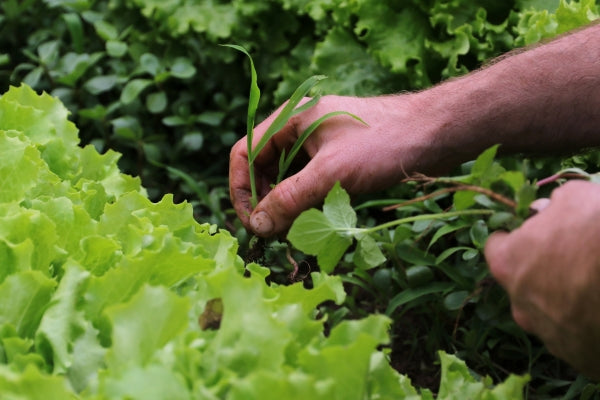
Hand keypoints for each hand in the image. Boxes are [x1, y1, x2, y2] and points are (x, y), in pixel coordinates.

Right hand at [229, 94, 451, 236]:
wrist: (439, 133)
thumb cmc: (385, 142)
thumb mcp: (331, 172)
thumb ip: (290, 199)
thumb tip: (257, 226)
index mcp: (291, 119)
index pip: (245, 153)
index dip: (241, 189)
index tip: (252, 223)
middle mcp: (301, 130)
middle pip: (266, 169)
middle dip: (267, 202)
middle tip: (277, 235)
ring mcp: (321, 145)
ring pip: (290, 180)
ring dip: (289, 207)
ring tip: (298, 233)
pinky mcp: (340, 160)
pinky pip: (312, 184)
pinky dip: (310, 204)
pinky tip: (318, 223)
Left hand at [485, 180, 599, 378]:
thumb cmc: (598, 233)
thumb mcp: (577, 198)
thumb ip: (554, 204)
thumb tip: (547, 210)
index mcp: (508, 264)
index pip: (497, 248)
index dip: (517, 237)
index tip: (536, 232)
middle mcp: (519, 303)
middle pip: (523, 283)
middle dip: (542, 270)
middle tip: (573, 258)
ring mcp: (547, 334)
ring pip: (549, 312)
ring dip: (565, 299)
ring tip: (593, 283)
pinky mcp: (576, 356)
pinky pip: (575, 336)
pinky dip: (586, 324)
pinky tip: (599, 307)